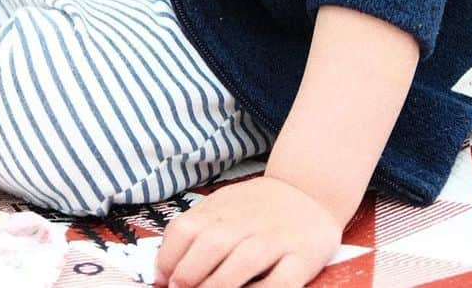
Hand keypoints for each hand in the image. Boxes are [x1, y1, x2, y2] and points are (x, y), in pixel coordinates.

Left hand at [154, 176, 342, 287]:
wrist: (308, 192)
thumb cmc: (256, 209)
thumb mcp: (223, 207)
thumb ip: (198, 231)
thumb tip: (164, 271)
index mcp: (222, 209)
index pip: (186, 228)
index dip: (169, 257)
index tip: (162, 281)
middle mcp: (248, 221)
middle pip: (212, 244)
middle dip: (190, 273)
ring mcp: (276, 238)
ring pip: (245, 261)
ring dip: (220, 284)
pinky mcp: (303, 257)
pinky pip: (282, 280)